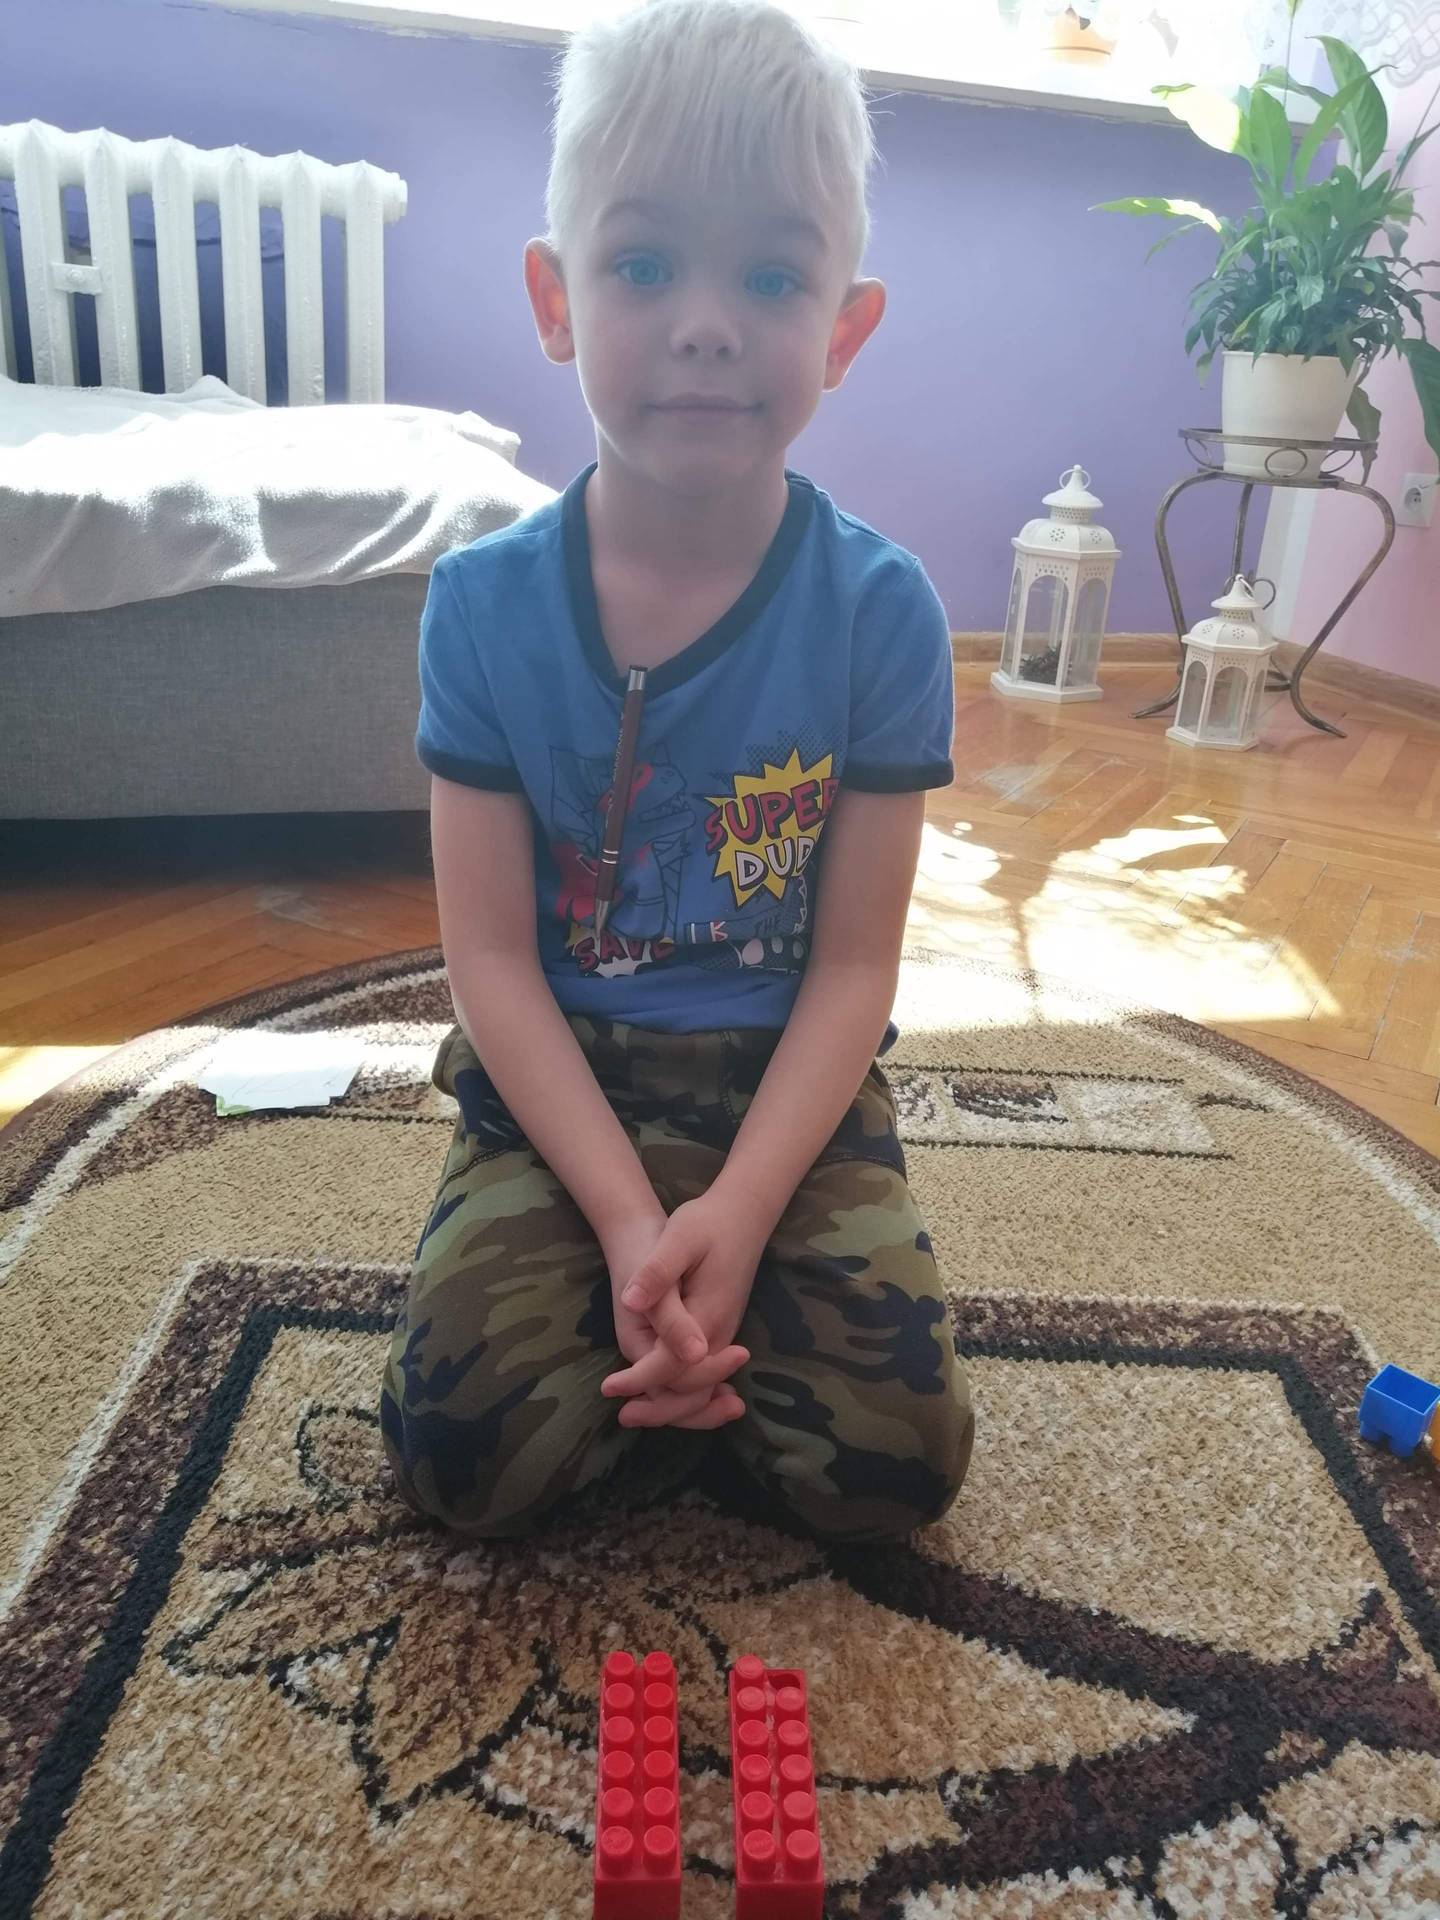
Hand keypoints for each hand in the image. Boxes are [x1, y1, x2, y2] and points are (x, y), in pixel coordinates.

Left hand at [602, 1189, 769, 1428]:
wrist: (742, 1213)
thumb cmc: (707, 1222)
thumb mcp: (679, 1237)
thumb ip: (658, 1273)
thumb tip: (632, 1302)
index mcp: (707, 1314)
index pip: (673, 1364)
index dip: (640, 1380)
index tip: (609, 1388)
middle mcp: (719, 1332)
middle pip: (692, 1388)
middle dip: (660, 1408)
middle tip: (624, 1416)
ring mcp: (723, 1334)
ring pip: (702, 1387)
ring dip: (675, 1407)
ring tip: (637, 1414)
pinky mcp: (720, 1330)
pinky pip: (705, 1375)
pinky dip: (688, 1394)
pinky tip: (663, 1397)